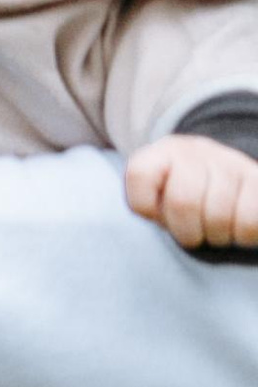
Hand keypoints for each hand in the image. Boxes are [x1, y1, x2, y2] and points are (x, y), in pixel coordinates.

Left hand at [125, 131, 257, 252]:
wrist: (227, 180)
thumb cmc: (184, 199)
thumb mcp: (158, 198)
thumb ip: (148, 203)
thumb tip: (155, 212)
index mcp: (163, 152)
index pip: (139, 175)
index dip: (147, 207)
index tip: (158, 213)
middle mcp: (196, 151)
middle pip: (183, 202)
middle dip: (186, 231)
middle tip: (194, 232)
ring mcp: (231, 162)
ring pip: (219, 215)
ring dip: (218, 235)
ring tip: (217, 230)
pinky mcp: (257, 179)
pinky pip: (250, 220)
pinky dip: (244, 234)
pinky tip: (239, 229)